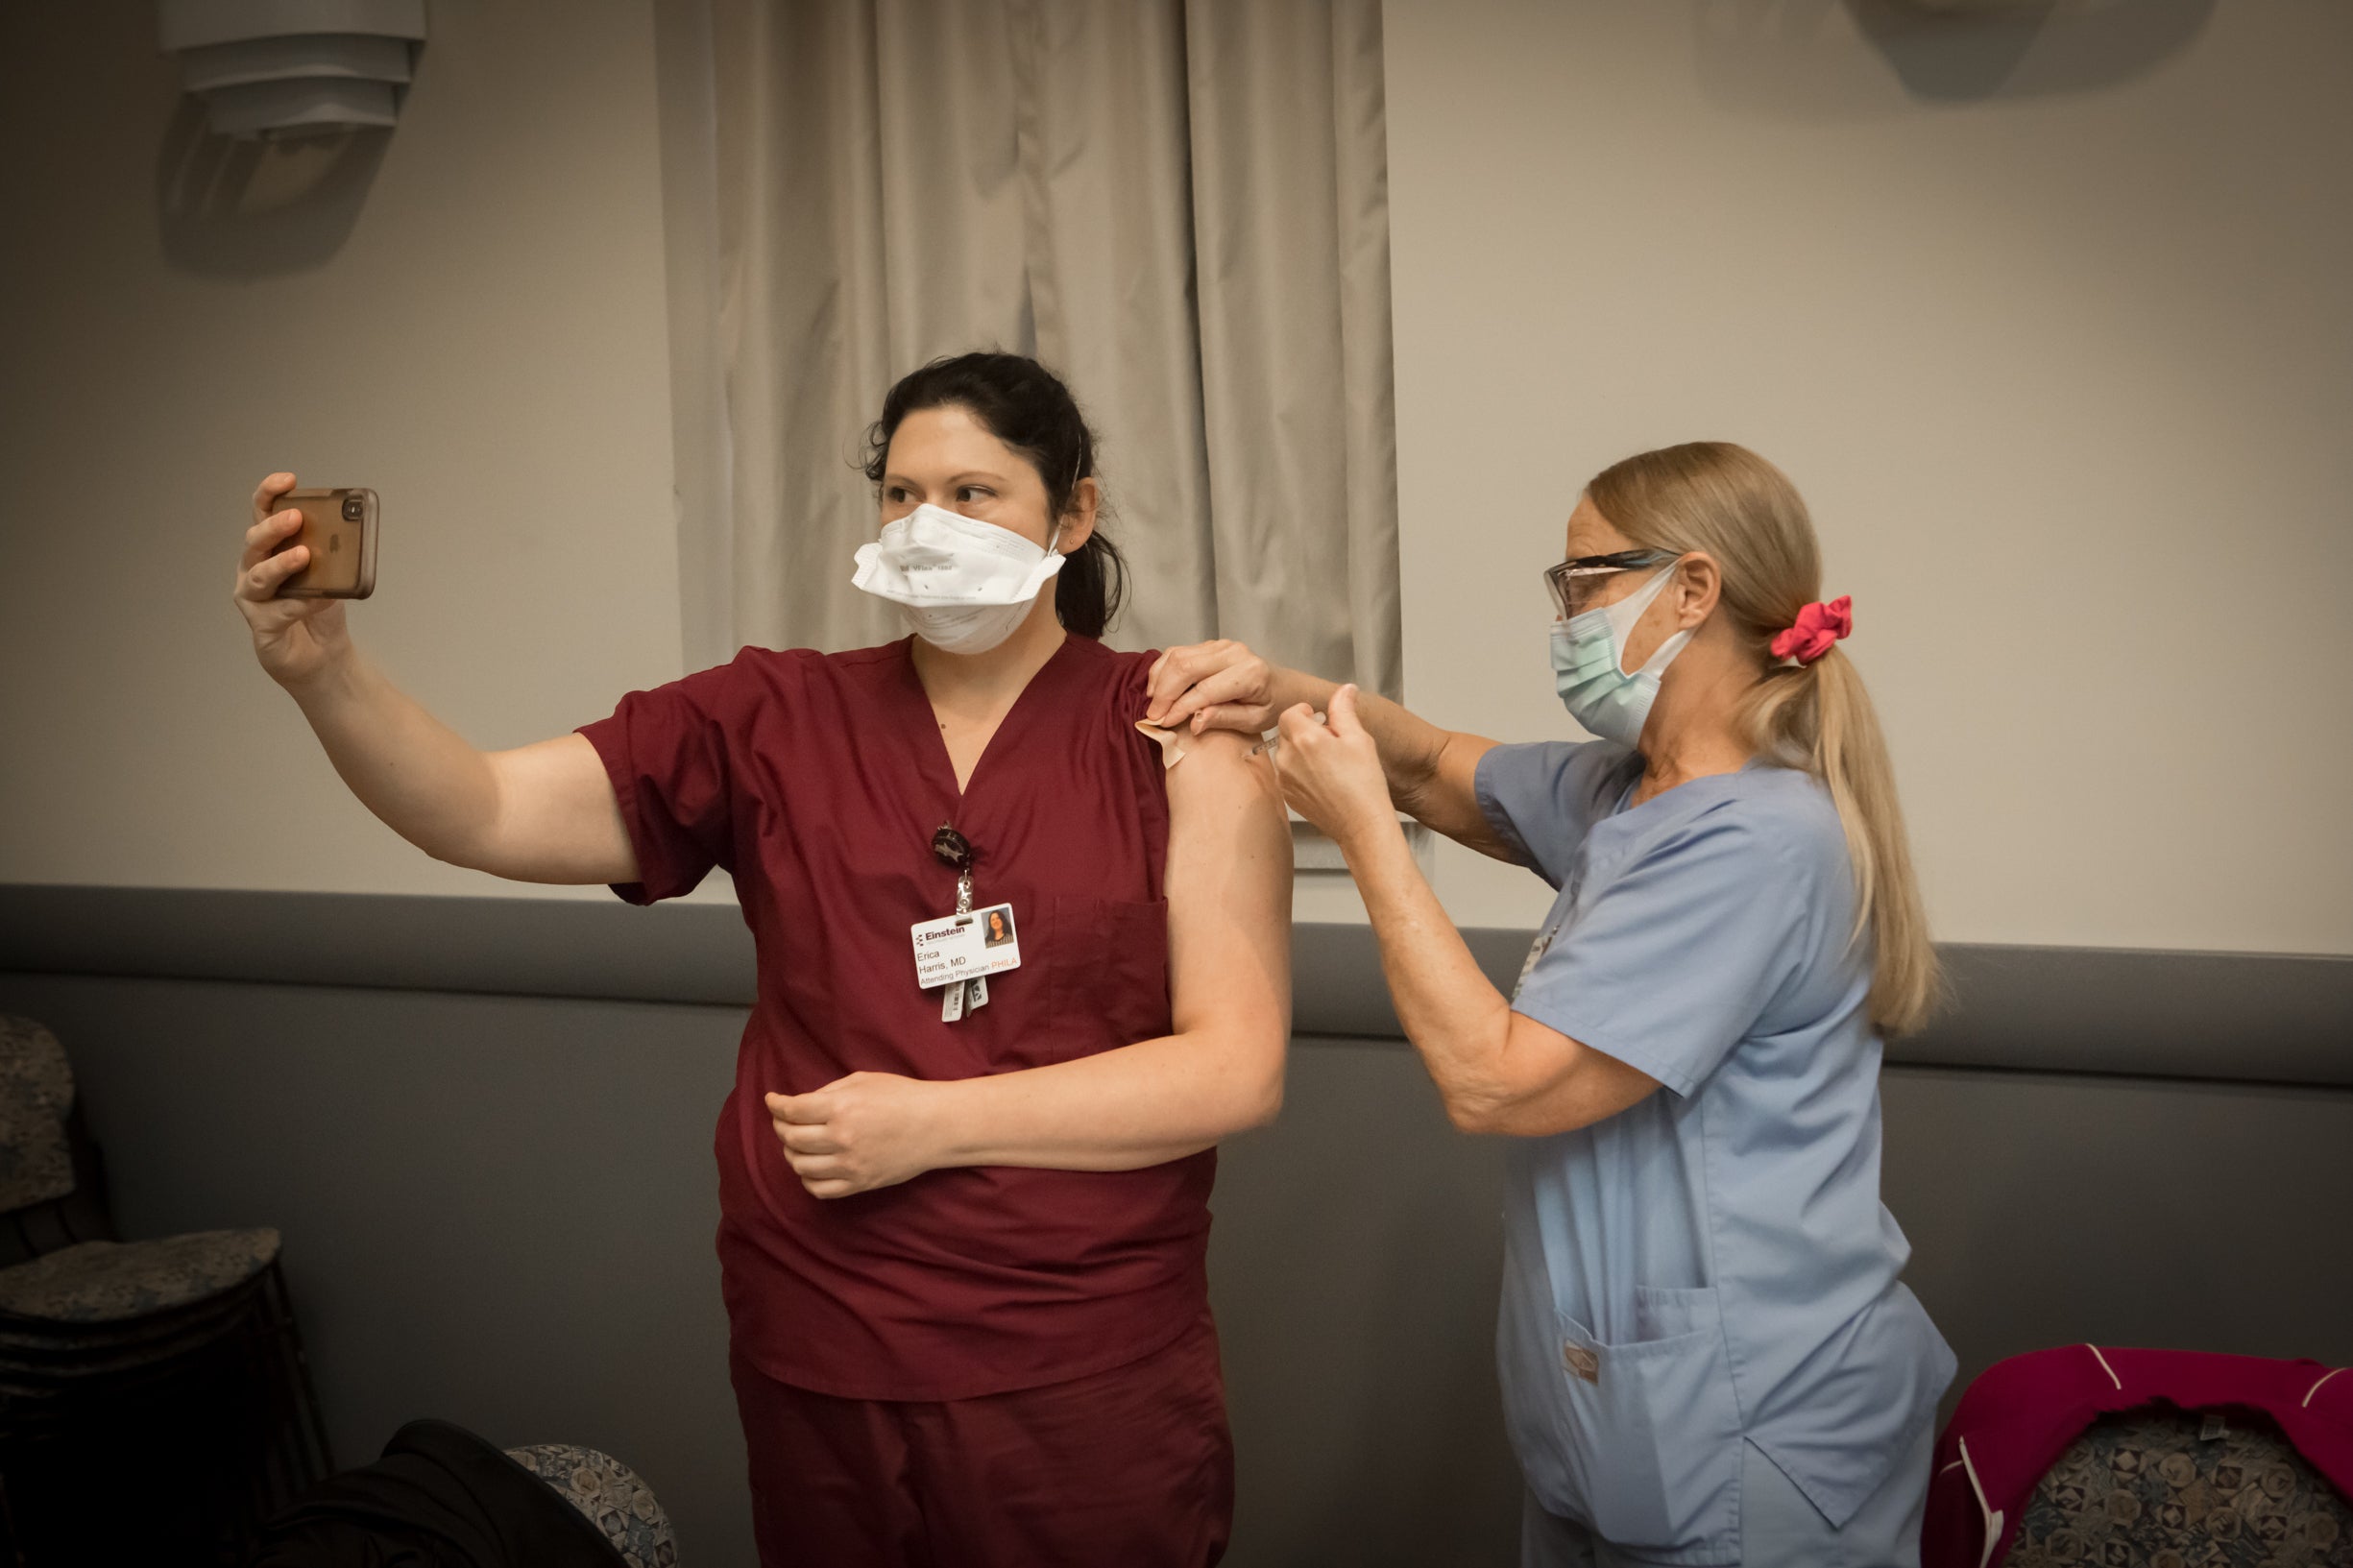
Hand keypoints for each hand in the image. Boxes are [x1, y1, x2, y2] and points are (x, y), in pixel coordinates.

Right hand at [233, 471, 349, 686]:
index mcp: (270, 548)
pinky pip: (277, 613)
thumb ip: (334, 555)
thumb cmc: (320, 608)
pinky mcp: (262, 627)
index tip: (287, 480)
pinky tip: (316, 600)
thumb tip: (349, 536)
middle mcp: (254, 569)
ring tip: (304, 556)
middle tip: (296, 517)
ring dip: (282, 564)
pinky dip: (298, 605)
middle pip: (256, 542)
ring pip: (260, 576)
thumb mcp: (333, 574)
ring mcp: (254, 598)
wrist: (322, 654)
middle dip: (274, 527)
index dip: (269, 494)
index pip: (262, 513)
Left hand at [765, 1072, 946, 1198]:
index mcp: (841, 1108)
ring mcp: (849, 1165)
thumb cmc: (903, 1096)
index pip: (792, 1111)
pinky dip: (808, 1178)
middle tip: (785, 1120)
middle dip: (781, 1127)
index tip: (772, 1101)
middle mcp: (841, 1138)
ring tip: (799, 1143)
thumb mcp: (863, 1080)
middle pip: (791, 1139)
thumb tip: (802, 1104)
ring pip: (799, 1166)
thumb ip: (829, 1092)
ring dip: (792, 1153)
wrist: (936, 1126)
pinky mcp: (859, 1183)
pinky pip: (819, 1189)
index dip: (776, 1105)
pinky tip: (813, 1166)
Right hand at [1144, 639, 1284, 735]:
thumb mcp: (1254, 721)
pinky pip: (1178, 652)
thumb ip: (1224, 719)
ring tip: (1153, 704)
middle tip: (1152, 716)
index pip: (1204, 690)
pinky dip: (1163, 669)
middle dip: (1164, 693)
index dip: (1179, 708)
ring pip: (1177, 656)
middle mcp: (1233, 653)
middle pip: (1185, 666)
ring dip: (1159, 679)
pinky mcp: (1210, 645)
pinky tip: (1158, 688)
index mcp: (1249, 674)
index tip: (1163, 724)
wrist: (1285, 685)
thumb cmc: (1272, 706)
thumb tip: (1194, 722)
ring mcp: (1220, 645)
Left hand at [1270, 684, 1392, 852]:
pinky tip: (1325, 780)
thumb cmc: (1364, 784)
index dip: (1305, 713)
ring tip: (1330, 763)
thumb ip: (1345, 710)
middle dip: (1305, 731)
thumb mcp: (1359, 739)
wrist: (1361, 823)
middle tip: (1331, 742)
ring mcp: (1285, 779)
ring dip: (1302, 751)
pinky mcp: (1287, 795)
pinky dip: (1300, 771)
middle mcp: (1288, 758)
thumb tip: (1345, 690)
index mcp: (1305, 739)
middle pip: (1286, 732)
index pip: (1289, 713)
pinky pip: (1287, 773)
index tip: (1319, 719)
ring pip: (1286, 753)